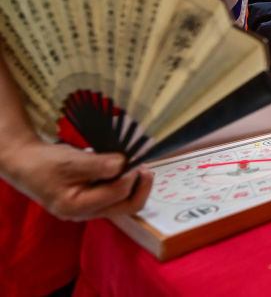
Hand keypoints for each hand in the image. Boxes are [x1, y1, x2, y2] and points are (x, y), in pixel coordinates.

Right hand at [1, 140, 152, 220]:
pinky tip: (125, 168)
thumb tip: (124, 164)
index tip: (135, 157)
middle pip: (127, 207)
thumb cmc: (44, 164)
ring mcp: (90, 209)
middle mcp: (86, 213)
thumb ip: (98, 164)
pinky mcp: (93, 201)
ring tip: (138, 165)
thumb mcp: (70, 160)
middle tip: (145, 165)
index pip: (116, 193)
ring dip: (136, 185)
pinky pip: (116, 196)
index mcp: (76, 206)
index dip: (130, 175)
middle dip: (141, 186)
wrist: (27, 165)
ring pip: (124, 203)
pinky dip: (125, 183)